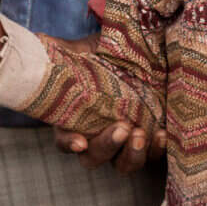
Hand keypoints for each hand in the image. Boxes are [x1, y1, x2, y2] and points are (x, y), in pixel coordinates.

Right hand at [46, 31, 163, 171]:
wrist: (133, 56)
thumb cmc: (100, 54)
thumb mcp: (84, 49)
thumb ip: (64, 51)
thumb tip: (43, 41)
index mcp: (74, 118)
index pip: (63, 139)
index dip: (69, 143)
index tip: (80, 142)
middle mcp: (97, 136)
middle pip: (94, 157)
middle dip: (107, 146)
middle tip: (122, 128)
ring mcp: (123, 141)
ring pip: (123, 164)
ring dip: (132, 155)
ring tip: (141, 134)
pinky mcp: (147, 137)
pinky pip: (151, 154)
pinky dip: (157, 149)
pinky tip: (163, 134)